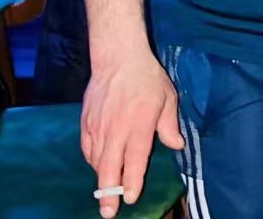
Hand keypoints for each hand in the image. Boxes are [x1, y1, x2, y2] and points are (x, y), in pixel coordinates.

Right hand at [81, 47, 184, 216]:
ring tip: (107, 192)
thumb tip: (177, 145)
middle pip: (109, 167)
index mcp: (138, 124)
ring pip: (97, 161)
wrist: (118, 59)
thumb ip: (170, 125)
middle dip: (108, 192)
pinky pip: (88, 149)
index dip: (133, 181)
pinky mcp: (86, 123)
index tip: (131, 198)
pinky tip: (100, 165)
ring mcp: (98, 127)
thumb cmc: (147, 78)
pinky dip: (94, 161)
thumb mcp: (168, 98)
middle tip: (109, 211)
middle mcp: (115, 129)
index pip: (135, 159)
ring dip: (102, 177)